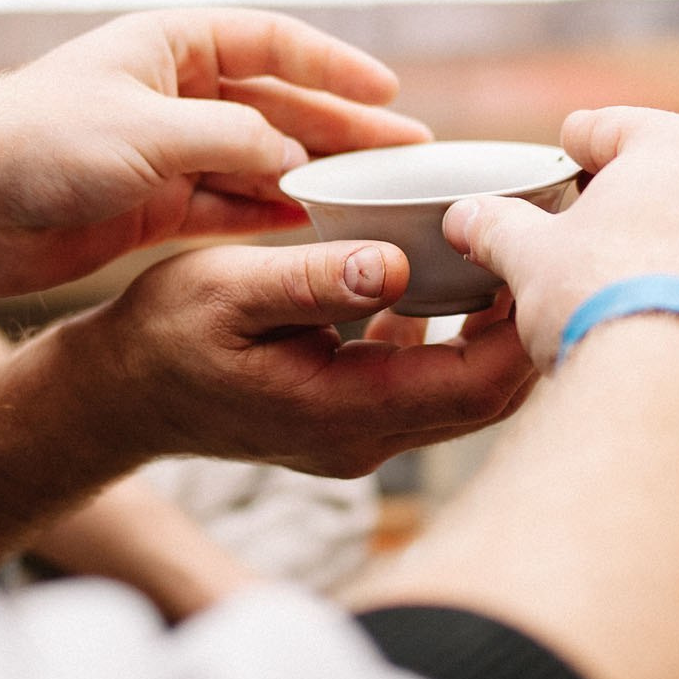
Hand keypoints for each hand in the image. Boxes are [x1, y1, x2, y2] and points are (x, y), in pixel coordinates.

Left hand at [0, 9, 428, 295]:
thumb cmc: (41, 144)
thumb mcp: (151, 134)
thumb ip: (236, 143)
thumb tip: (299, 162)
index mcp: (170, 43)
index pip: (273, 42)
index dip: (335, 66)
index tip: (389, 93)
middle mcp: (174, 90)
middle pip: (278, 104)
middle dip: (343, 129)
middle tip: (410, 153)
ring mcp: (166, 148)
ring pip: (261, 159)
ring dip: (318, 176)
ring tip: (381, 196)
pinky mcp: (153, 203)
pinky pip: (231, 204)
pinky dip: (273, 214)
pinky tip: (320, 228)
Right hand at [67, 240, 535, 477]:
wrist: (120, 396)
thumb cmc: (164, 335)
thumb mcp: (228, 289)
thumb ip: (315, 280)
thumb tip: (398, 263)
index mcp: (348, 410)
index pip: (476, 383)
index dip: (525, 325)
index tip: (548, 253)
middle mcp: (369, 436)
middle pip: (491, 395)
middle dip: (533, 325)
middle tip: (557, 242)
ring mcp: (365, 434)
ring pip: (468, 391)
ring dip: (499, 328)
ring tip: (519, 250)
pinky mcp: (357, 416)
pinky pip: (431, 379)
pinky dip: (456, 332)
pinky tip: (455, 273)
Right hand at [441, 107, 678, 369]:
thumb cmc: (603, 300)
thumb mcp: (530, 256)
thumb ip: (497, 226)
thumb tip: (465, 217)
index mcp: (677, 146)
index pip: (610, 126)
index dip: (571, 145)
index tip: (558, 160)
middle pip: (663, 174)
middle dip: (622, 195)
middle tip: (580, 223)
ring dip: (663, 242)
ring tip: (619, 278)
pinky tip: (660, 322)